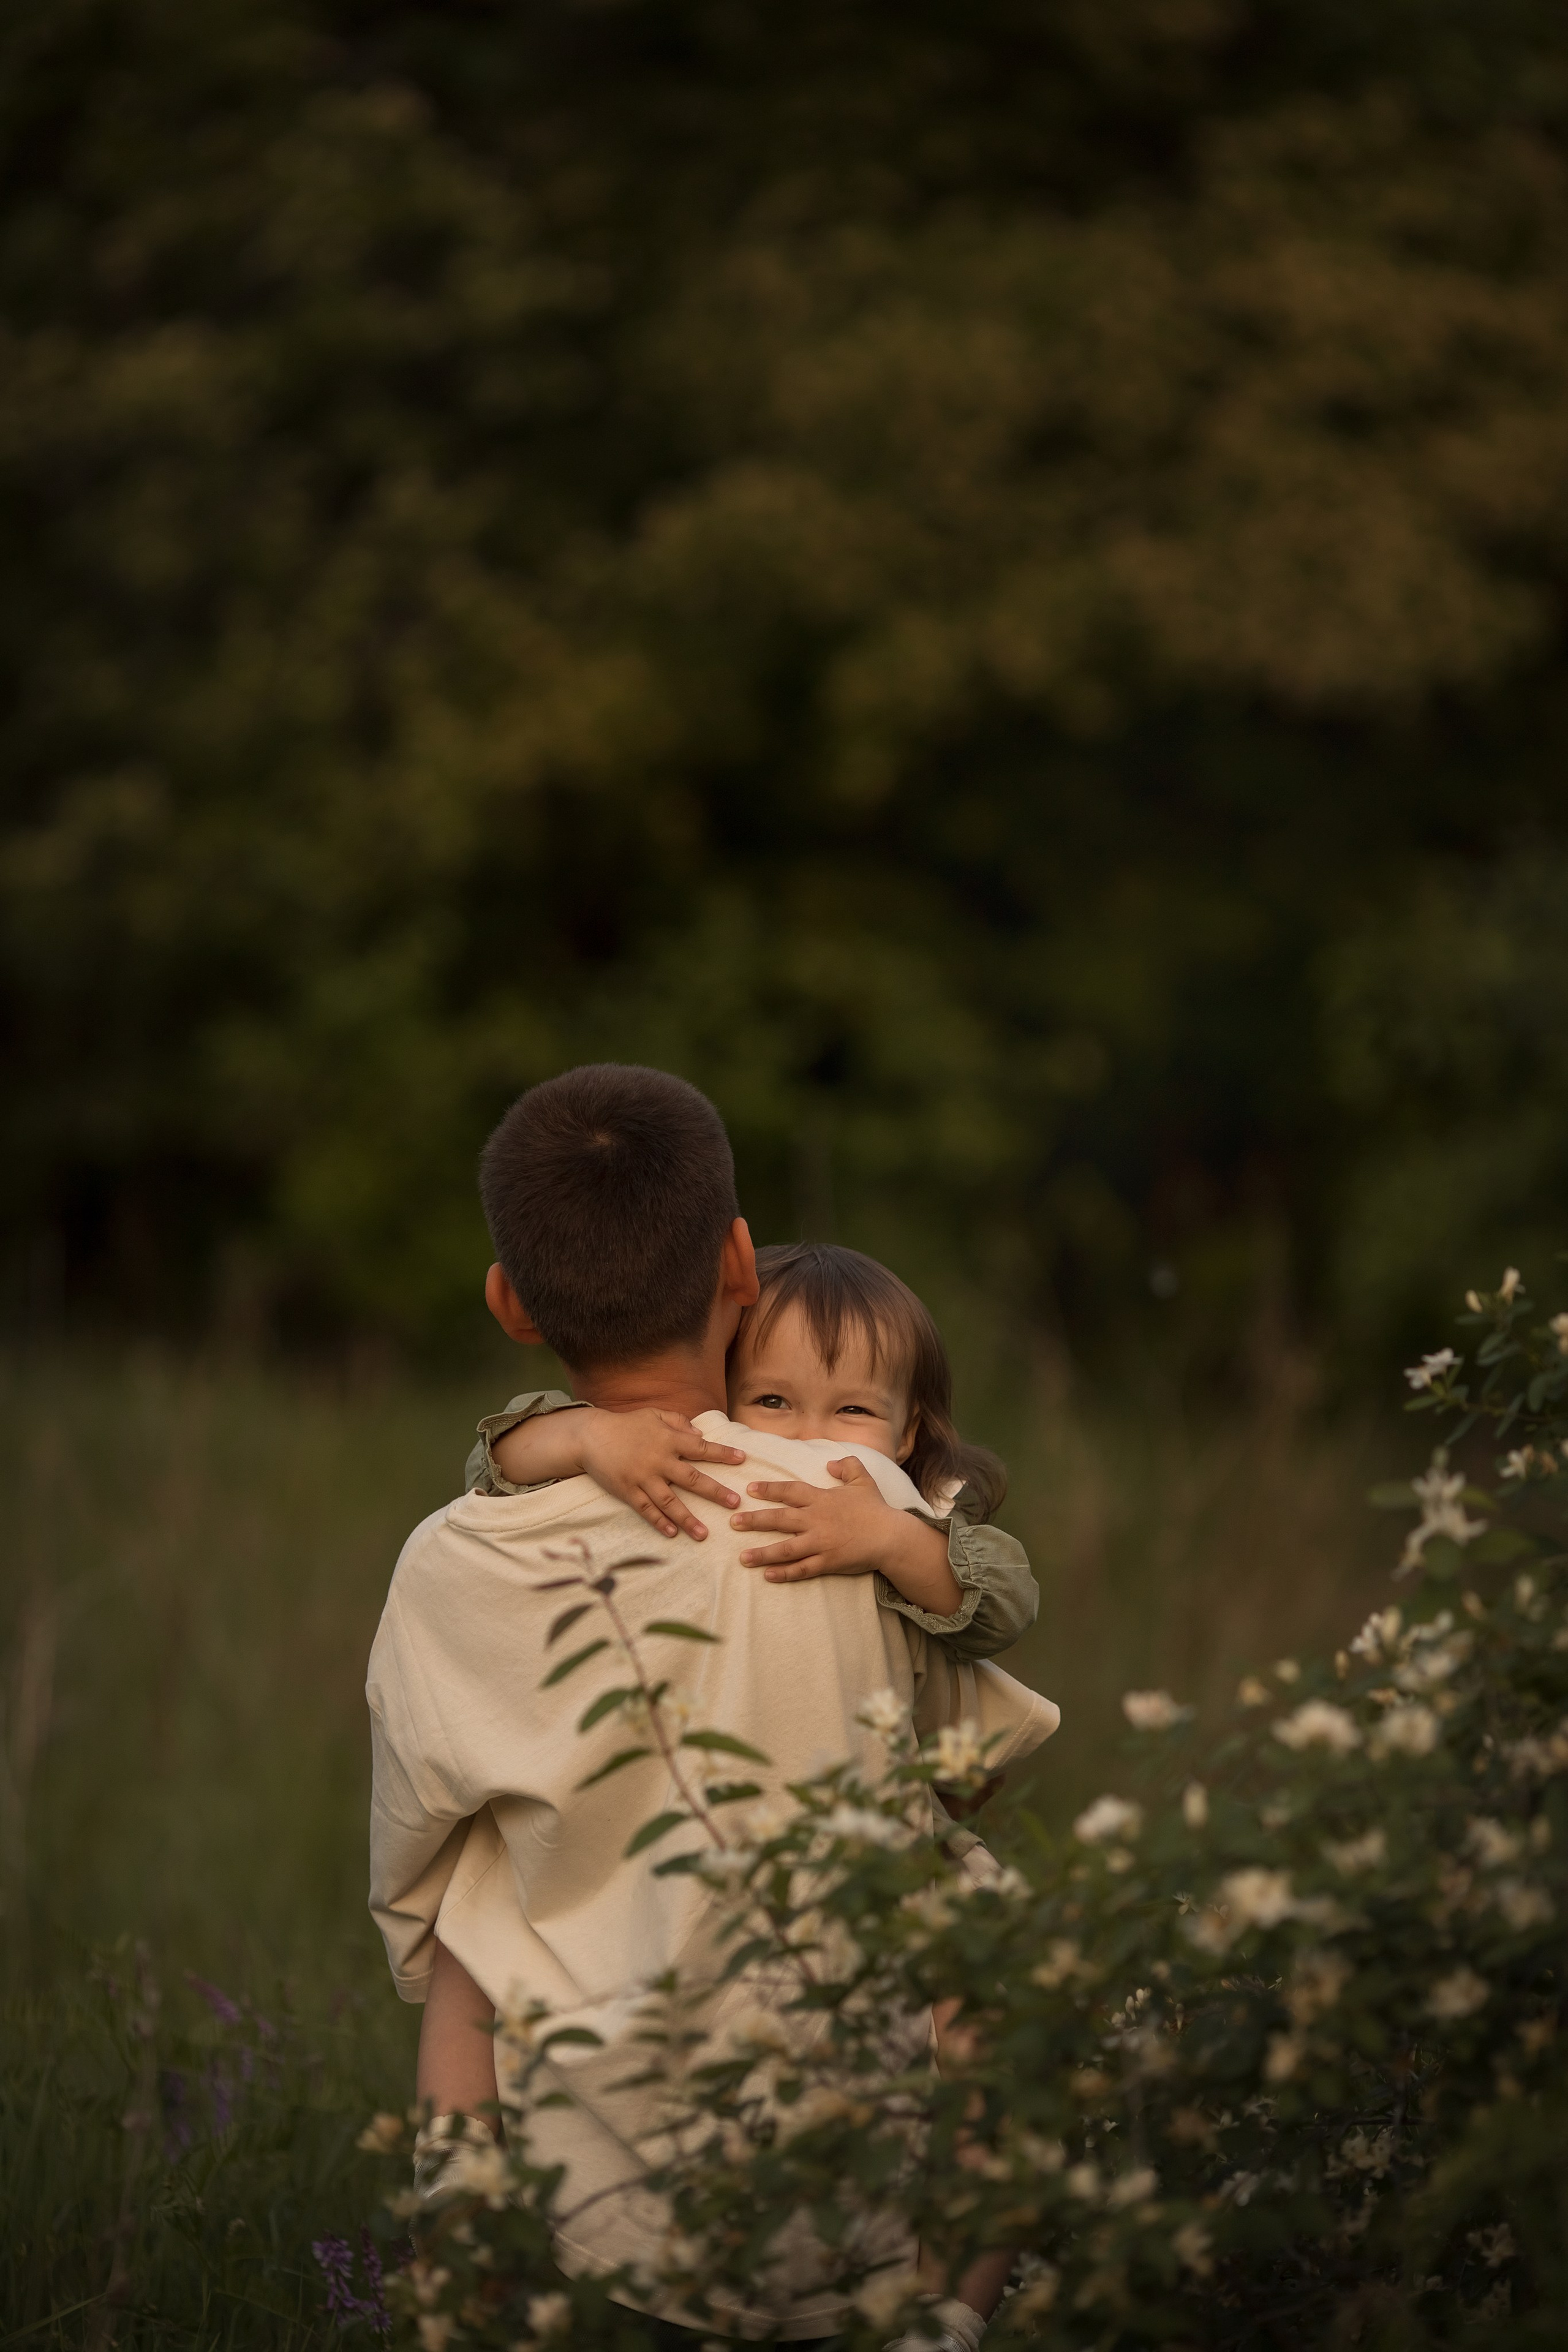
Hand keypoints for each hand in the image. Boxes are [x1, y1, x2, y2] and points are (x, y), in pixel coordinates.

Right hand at [578, 1408, 744, 1541]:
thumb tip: (700, 1435)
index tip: (742, 1459)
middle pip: (691, 1478)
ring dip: (687, 1518)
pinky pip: (646, 1509)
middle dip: (715, 1492)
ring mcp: (643, 1477)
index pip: (701, 1448)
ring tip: (703, 1534)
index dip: (722, 1453)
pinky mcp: (627, 1490)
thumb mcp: (654, 1414)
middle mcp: (659, 1460)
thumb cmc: (626, 1424)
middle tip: (734, 1504)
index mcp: (668, 1439)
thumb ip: (678, 1422)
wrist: (590, 1436)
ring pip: (669, 1501)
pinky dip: (658, 1522)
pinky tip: (672, 1534)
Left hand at [727, 1455, 930, 1581]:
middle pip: (780, 1519)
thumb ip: (847, 1466)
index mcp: (822, 1499)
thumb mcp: (863, 1479)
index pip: (790, 1491)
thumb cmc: (876, 1508)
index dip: (769, 1489)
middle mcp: (816, 1520)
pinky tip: (768, 1576)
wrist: (891, 1536)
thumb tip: (830, 1463)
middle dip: (755, 1520)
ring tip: (743, 1557)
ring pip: (786, 1549)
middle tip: (734, 1522)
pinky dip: (785, 1573)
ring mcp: (821, 1543)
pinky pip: (802, 1569)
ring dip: (763, 1553)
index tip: (750, 1489)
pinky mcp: (828, 1562)